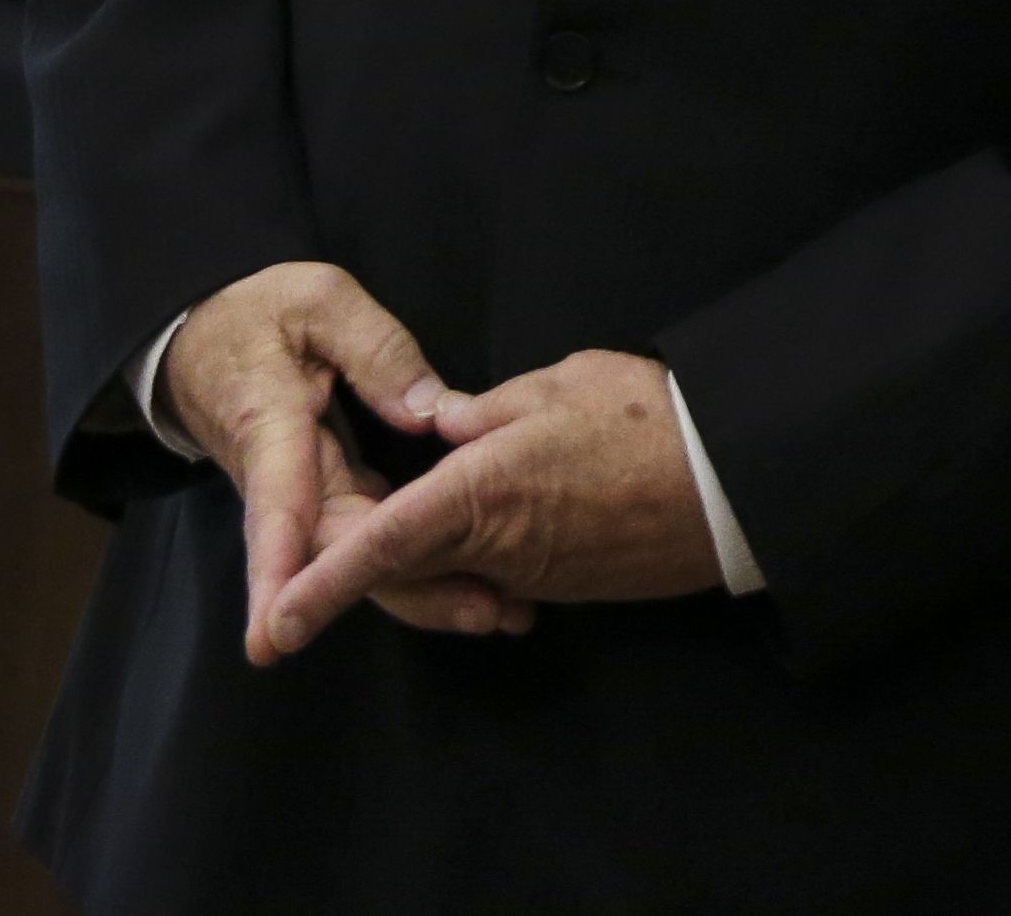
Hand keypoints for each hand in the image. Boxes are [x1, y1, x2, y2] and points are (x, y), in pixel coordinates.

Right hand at [160, 262, 521, 660]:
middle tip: (486, 611)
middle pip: (333, 552)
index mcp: (270, 426)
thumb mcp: (319, 301)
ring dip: (421, 589)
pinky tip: (477, 584)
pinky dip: (416, 566)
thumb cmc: (257, 315)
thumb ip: (375, 349)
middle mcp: (280, 481)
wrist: (203, 337)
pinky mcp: (327, 498)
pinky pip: (366, 542)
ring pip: (354, 559)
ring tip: (498, 611)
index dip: (281, 570)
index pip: (277, 505)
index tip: (278, 633)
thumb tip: (429, 412)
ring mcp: (303, 498)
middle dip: (402, 588)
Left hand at [257, 349, 716, 658]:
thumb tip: (440, 427)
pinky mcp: (567, 586)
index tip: (273, 626)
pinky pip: (500, 577)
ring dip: (428, 552)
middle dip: (358, 562)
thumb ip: (485, 412)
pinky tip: (499, 520)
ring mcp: (534, 575)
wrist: (737, 481)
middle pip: (403, 568)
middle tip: (329, 537)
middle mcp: (498, 548)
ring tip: (429, 512)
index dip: (321, 584)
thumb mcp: (559, 384)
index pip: (380, 543)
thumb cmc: (650, 418)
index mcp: (481, 491)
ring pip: (452, 573)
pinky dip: (480, 557)